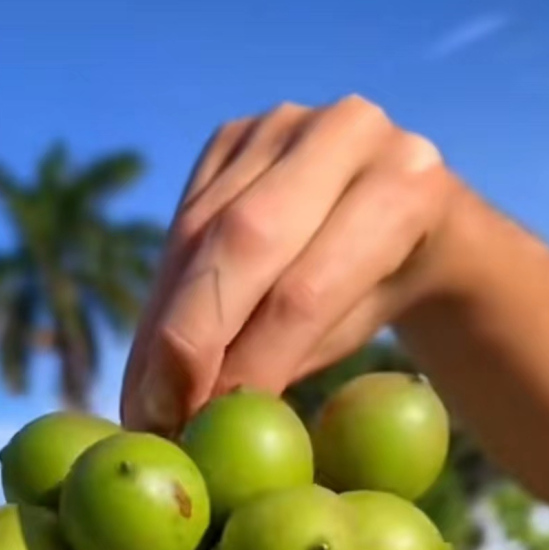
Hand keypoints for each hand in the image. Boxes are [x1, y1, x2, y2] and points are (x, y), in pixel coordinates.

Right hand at [121, 96, 456, 434]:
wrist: (401, 213)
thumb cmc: (381, 292)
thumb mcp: (359, 334)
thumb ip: (294, 360)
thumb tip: (209, 420)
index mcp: (404, 189)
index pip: (306, 291)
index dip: (247, 362)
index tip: (205, 424)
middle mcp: (345, 135)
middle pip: (245, 244)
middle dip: (188, 339)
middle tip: (153, 414)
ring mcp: (282, 126)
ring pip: (199, 236)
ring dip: (161, 327)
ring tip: (145, 401)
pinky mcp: (232, 137)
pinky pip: (181, 225)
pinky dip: (161, 299)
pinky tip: (149, 358)